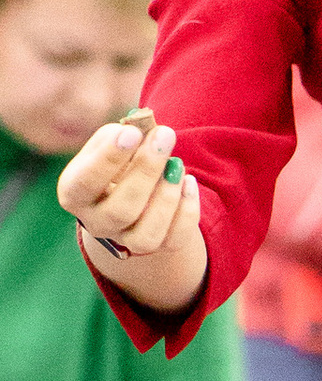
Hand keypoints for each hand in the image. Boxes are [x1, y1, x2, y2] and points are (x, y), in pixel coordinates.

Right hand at [56, 117, 207, 314]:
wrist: (131, 191)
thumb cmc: (118, 160)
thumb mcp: (112, 143)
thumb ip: (122, 135)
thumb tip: (142, 133)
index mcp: (74, 194)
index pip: (84, 183)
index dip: (107, 159)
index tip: (132, 132)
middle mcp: (96, 223)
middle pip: (120, 210)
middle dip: (146, 171)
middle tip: (164, 136)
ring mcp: (126, 240)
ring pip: (146, 234)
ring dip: (167, 196)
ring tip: (177, 164)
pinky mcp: (157, 248)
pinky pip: (174, 239)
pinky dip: (187, 211)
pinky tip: (189, 182)